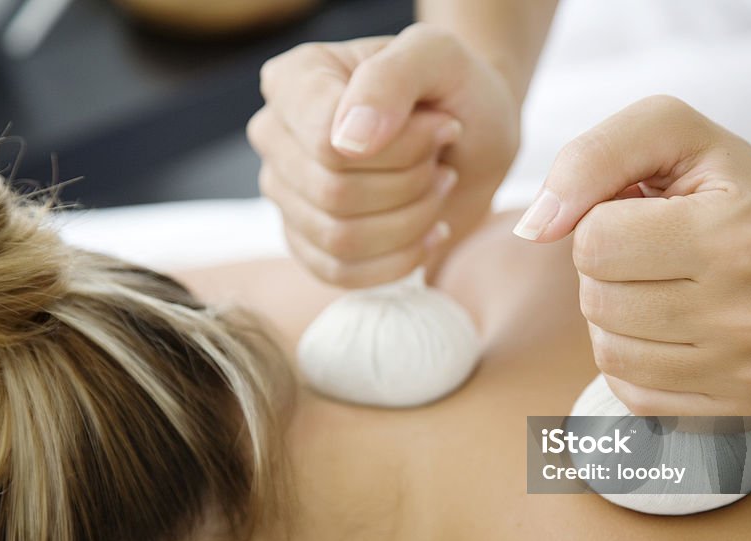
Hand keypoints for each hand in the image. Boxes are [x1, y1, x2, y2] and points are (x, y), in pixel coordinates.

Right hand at [249, 23, 518, 287]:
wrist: (474, 139)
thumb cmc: (454, 89)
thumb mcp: (437, 57)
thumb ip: (390, 80)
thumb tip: (348, 141)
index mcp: (294, 80)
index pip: (326, 141)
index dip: (398, 148)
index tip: (443, 125)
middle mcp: (275, 137)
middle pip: (333, 193)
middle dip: (410, 184)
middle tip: (443, 161)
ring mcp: (286, 194)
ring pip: (340, 239)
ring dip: (411, 221)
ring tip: (438, 188)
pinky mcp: (307, 243)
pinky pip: (341, 274)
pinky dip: (400, 260)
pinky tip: (431, 232)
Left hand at [514, 96, 750, 415]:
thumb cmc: (724, 182)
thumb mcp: (667, 130)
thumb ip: (590, 159)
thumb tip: (532, 229)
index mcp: (740, 237)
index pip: (593, 243)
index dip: (603, 220)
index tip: (652, 214)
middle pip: (597, 303)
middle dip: (608, 271)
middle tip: (661, 253)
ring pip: (609, 355)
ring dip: (619, 318)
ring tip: (671, 289)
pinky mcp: (744, 416)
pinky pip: (634, 395)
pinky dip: (640, 361)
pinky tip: (683, 332)